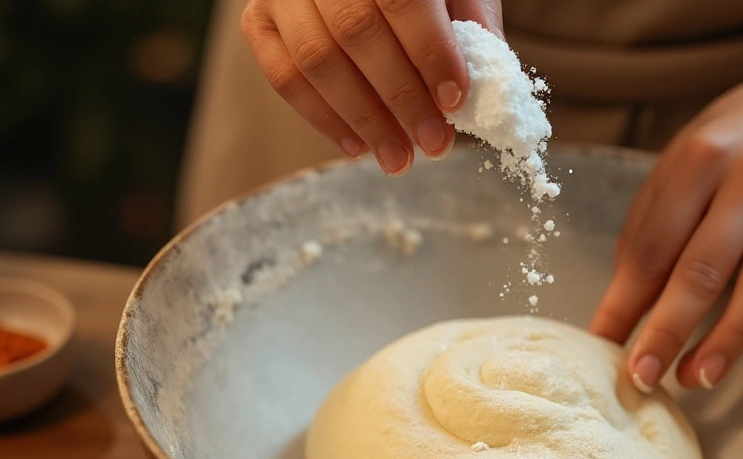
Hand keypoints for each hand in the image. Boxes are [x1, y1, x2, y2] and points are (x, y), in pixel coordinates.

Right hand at [241, 0, 503, 176]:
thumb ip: (471, 17)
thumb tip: (484, 81)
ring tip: (398, 158)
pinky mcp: (257, 19)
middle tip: (435, 143)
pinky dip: (321, 118)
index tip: (454, 100)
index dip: (428, 52)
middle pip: (355, 33)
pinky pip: (282, 76)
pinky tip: (357, 146)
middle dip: (400, 97)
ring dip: (362, 118)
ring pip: (315, 59)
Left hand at [590, 62, 742, 391]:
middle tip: (643, 377)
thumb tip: (621, 301)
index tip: (604, 346)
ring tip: (700, 376)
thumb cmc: (738, 138)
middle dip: (668, 329)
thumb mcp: (682, 161)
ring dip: (731, 334)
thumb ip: (652, 222)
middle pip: (703, 267)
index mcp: (697, 160)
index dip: (625, 301)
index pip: (652, 245)